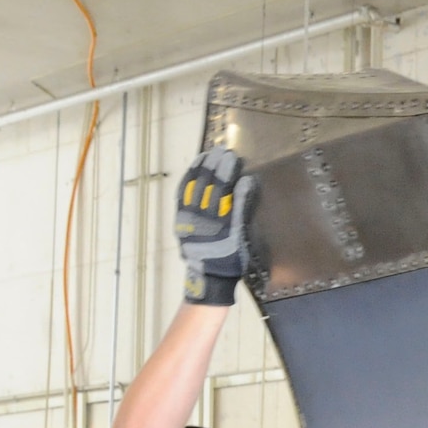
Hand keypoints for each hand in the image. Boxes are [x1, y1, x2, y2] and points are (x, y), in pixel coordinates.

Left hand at [174, 146, 255, 306]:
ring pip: (192, 187)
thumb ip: (243, 209)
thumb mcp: (242, 237)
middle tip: (221, 150)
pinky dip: (188, 180)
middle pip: (206, 185)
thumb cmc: (232, 259)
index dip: (227, 171)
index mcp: (218, 221)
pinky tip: (193, 170)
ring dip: (200, 169)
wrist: (209, 277)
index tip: (233, 157)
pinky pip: (182, 195)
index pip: (222, 189)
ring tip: (207, 154)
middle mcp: (200, 217)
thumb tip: (246, 181)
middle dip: (214, 166)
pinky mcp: (180, 219)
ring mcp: (187, 217)